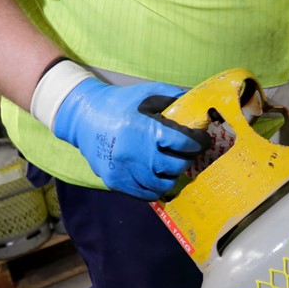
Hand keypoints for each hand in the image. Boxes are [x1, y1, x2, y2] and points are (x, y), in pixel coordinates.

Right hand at [53, 79, 209, 199]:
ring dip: (173, 175)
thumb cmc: (121, 102)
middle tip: (187, 152)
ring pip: (164, 184)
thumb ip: (177, 98)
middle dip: (187, 158)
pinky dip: (157, 188)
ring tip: (172, 164)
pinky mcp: (115, 182)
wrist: (84, 117)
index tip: (204, 140)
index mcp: (146, 129)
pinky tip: (158, 176)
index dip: (200, 141)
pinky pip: (146, 195)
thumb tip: (202, 106)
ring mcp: (124, 170)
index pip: (185, 143)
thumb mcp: (149, 92)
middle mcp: (136, 153)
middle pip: (177, 165)